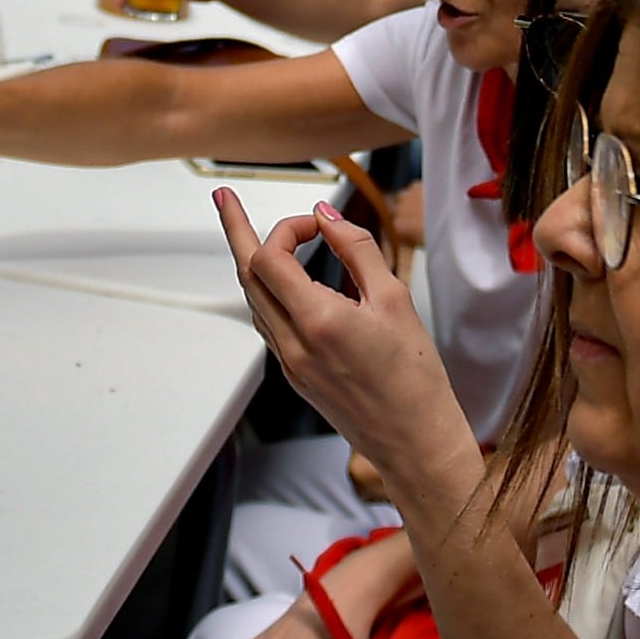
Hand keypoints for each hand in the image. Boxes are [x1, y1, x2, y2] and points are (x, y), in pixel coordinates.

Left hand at [215, 190, 479, 515]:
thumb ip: (358, 252)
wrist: (414, 442)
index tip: (317, 223)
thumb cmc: (415, 377)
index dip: (288, 228)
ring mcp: (290, 363)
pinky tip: (285, 282)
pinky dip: (270, 293)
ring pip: (254, 301)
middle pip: (247, 275)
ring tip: (252, 232)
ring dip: (252, 263)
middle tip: (225, 197)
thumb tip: (328, 218)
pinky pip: (269, 325)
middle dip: (235, 231)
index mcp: (318, 322)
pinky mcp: (295, 376)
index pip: (270, 258)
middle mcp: (294, 344)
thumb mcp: (395, 301)